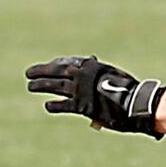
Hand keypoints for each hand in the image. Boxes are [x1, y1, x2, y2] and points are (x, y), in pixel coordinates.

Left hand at [24, 55, 165, 137]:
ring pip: (54, 86)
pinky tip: (47, 105)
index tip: (47, 65)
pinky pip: (63, 105)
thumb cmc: (128, 88)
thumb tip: (91, 60)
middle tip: (29, 73)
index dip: (54, 64)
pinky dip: (54, 105)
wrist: (136, 103)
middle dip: (41, 72)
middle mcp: (82, 75)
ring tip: (31, 86)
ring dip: (40, 86)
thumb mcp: (113, 73)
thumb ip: (99, 70)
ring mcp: (80, 91)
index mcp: (91, 66)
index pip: (66, 62)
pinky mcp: (82, 106)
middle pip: (56, 72)